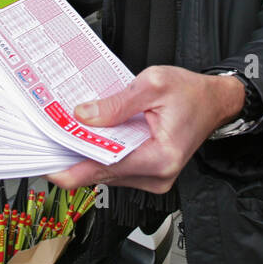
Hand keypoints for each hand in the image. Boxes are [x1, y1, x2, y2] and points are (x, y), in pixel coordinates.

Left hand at [46, 66, 244, 193]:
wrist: (215, 102)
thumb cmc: (191, 93)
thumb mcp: (153, 84)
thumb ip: (116, 103)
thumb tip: (84, 116)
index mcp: (160, 157)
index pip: (103, 170)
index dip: (70, 169)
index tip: (47, 163)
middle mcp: (157, 175)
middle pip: (100, 174)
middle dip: (76, 156)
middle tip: (52, 137)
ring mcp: (154, 178)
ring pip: (106, 173)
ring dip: (89, 154)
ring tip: (73, 132)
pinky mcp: (150, 174)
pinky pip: (116, 168)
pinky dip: (102, 153)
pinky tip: (94, 137)